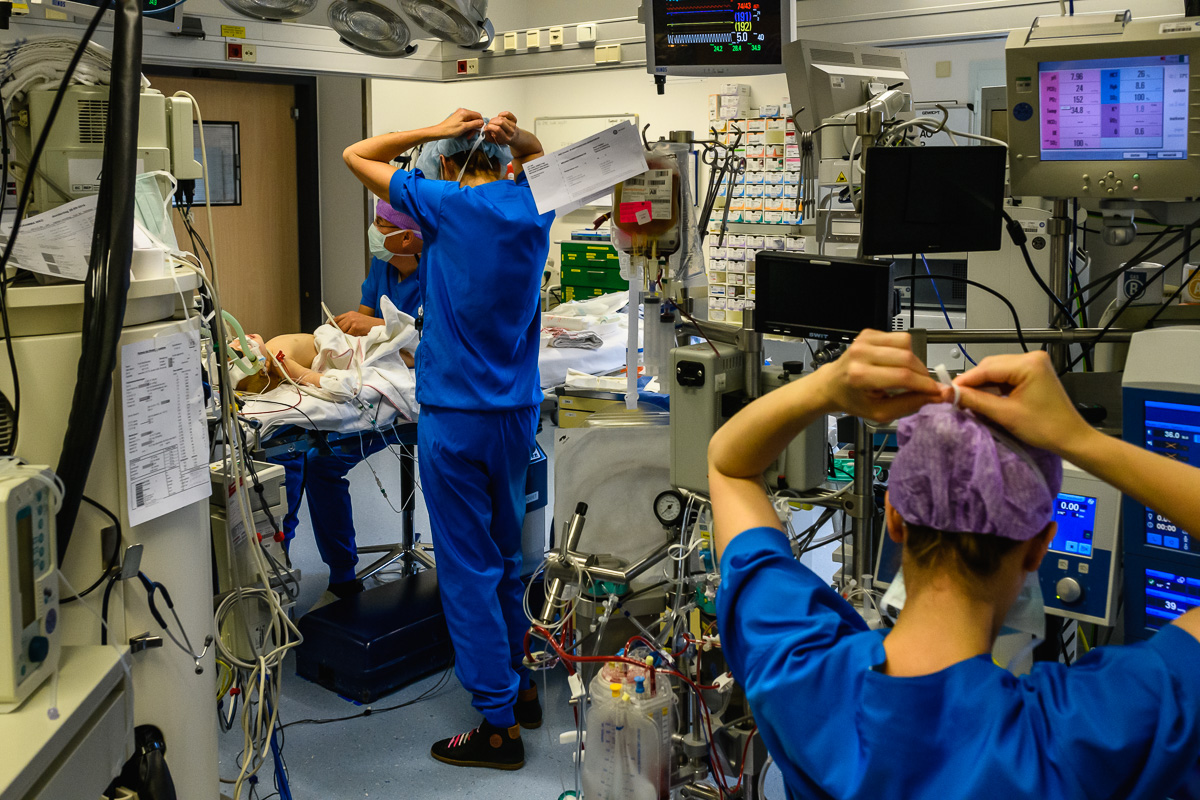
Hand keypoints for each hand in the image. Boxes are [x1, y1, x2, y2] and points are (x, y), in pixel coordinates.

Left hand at [334, 311, 383, 335]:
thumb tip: (338, 329)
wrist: (379, 326)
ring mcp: (353, 321)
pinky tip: (351, 338)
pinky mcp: (355, 327)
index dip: (331, 324)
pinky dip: (348, 337)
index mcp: (350, 314)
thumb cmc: (369, 325)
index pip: (336, 318)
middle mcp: (350, 316)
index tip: (328, 328)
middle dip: (336, 331)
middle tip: (336, 336)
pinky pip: (347, 334)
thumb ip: (348, 322)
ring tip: (344, 338)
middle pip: (337, 325)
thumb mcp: (357, 320)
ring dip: (342, 335)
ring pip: (341, 330)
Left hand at [435, 108, 484, 139]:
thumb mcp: (464, 127)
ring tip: (468, 135)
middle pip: (474, 118)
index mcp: (465, 112)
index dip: (480, 123)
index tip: (478, 130)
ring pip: (471, 121)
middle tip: (471, 134)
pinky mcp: (458, 118)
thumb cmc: (449, 130)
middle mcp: (463, 111)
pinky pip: (466, 122)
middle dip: (474, 127)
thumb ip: (474, 124)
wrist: (440, 131)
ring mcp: (460, 115)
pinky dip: (467, 128)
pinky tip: (465, 132)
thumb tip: (481, 122)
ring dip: (471, 129)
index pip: (478, 115)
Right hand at [483, 112, 518, 146]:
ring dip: (495, 118)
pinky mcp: (514, 120)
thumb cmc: (502, 139)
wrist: (513, 137)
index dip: (490, 127)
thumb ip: (488, 136)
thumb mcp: (494, 141)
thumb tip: (486, 128)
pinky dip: (502, 114)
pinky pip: (507, 113)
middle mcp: (511, 132)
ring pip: (502, 118)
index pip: (498, 129)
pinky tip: (499, 117)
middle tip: (489, 124)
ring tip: (494, 122)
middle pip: (500, 122)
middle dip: (492, 122)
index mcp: (506, 138)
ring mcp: (513, 125)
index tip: (487, 127)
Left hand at [813, 329, 946, 422]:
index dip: (925, 384)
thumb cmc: (852, 399)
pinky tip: (896, 362)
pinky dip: (904, 351)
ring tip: (907, 374)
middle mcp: (861, 354)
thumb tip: (935, 396)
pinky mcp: (868, 333)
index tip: (937, 391)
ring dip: (914, 361)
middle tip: (925, 385)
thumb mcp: (879, 412)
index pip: (903, 376)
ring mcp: (864, 340)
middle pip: (907, 359)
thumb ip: (909, 405)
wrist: (831, 384)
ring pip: (906, 344)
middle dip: (922, 373)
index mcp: (860, 376)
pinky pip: (898, 338)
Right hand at [953, 351, 1091, 452]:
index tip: (947, 392)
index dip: (964, 381)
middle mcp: (1032, 358)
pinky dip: (994, 387)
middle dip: (973, 383)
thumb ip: (976, 400)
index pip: (986, 368)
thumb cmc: (1045, 428)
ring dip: (982, 385)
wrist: (1071, 437)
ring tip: (969, 400)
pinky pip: (1006, 376)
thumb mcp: (1005, 414)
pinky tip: (985, 398)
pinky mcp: (1033, 373)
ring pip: (996, 371)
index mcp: (1028, 364)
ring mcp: (1034, 364)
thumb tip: (950, 393)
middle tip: (956, 398)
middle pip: (990, 367)